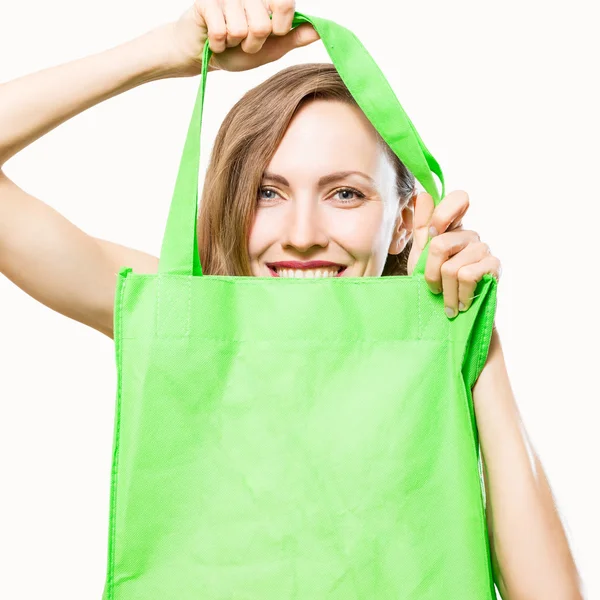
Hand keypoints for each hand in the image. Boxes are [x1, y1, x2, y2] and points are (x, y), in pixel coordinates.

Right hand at [165, 0, 319, 76]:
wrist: (204, 55)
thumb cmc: (237, 50)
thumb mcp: (272, 47)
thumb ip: (294, 37)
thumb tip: (320, 30)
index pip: (286, 4)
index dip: (279, 28)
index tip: (270, 34)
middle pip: (263, 25)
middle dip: (253, 44)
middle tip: (243, 42)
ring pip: (241, 30)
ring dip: (234, 45)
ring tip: (228, 39)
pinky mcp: (206, 2)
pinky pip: (221, 32)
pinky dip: (218, 45)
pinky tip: (214, 40)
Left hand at [407, 190, 501, 318]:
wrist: (453, 318)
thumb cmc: (437, 285)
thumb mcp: (420, 256)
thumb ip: (421, 227)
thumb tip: (423, 195)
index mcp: (454, 227)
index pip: (459, 198)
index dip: (442, 214)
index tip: (431, 236)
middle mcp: (471, 235)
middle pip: (440, 244)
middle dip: (430, 273)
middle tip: (433, 289)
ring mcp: (484, 249)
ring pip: (451, 268)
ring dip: (445, 291)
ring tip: (447, 303)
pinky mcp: (494, 266)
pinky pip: (467, 276)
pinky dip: (459, 295)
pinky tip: (461, 304)